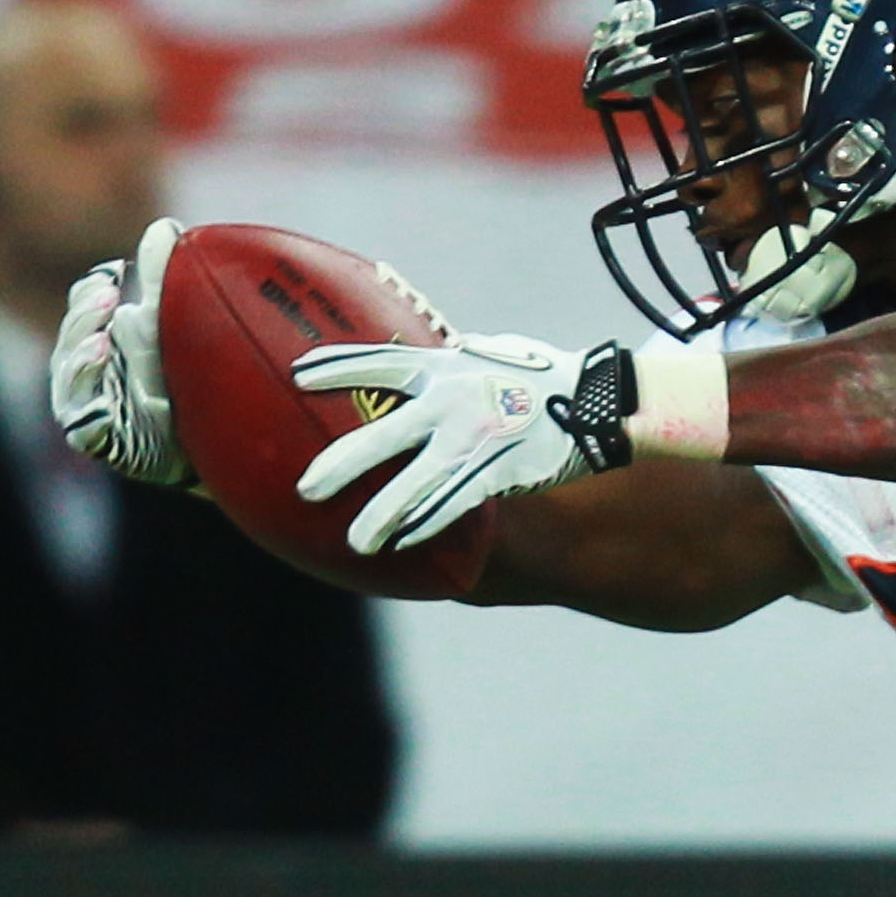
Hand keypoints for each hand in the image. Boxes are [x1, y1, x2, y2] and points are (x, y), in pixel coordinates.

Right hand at [48, 217, 190, 487]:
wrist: (208, 438)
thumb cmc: (182, 377)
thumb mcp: (171, 324)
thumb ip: (163, 277)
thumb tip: (164, 227)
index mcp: (98, 339)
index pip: (82, 309)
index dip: (90, 291)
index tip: (113, 272)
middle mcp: (85, 372)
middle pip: (70, 338)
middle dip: (84, 316)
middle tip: (107, 293)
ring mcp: (88, 407)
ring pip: (68, 379)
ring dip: (80, 354)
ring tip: (102, 338)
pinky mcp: (99, 439)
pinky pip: (82, 422)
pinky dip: (89, 402)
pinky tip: (104, 385)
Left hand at [295, 331, 637, 554]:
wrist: (596, 399)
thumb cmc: (543, 375)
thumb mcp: (492, 354)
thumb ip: (455, 362)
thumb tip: (434, 353)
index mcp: (444, 367)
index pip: (378, 362)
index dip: (338, 367)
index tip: (299, 375)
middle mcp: (450, 401)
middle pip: (382, 435)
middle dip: (341, 464)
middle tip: (305, 488)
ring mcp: (472, 437)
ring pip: (416, 484)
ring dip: (383, 516)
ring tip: (357, 542)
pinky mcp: (498, 469)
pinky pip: (455, 503)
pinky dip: (429, 523)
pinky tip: (406, 542)